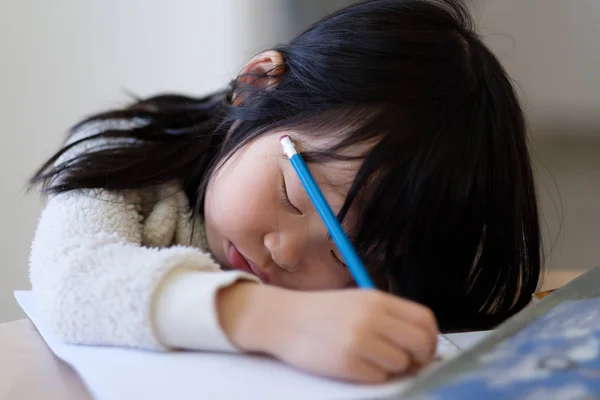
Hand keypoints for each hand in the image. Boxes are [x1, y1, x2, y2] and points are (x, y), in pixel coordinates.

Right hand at [217, 283, 437, 382]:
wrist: (283, 319)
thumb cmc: (321, 313)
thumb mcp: (358, 301)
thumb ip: (388, 316)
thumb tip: (420, 342)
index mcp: (377, 299)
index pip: (425, 319)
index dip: (430, 338)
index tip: (423, 349)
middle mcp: (372, 317)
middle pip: (421, 343)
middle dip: (420, 358)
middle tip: (408, 363)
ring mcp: (359, 339)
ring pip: (401, 364)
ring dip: (392, 367)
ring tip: (371, 360)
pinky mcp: (346, 362)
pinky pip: (379, 378)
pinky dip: (372, 375)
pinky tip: (356, 365)